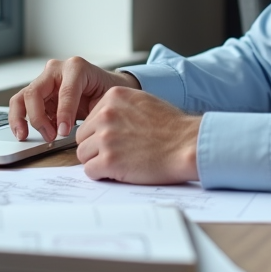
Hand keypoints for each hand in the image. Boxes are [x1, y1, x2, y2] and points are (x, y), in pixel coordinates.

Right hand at [8, 57, 139, 141]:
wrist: (106, 86)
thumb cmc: (107, 90)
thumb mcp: (105, 99)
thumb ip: (92, 111)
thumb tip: (74, 131)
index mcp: (76, 67)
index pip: (65, 91)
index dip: (64, 113)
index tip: (64, 131)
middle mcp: (56, 70)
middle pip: (35, 92)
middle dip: (39, 117)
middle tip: (50, 136)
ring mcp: (44, 80)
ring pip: (21, 97)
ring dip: (20, 119)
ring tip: (24, 136)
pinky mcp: (38, 93)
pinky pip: (22, 106)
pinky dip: (21, 120)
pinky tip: (26, 134)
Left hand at [75, 87, 200, 184]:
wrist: (188, 145)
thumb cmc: (172, 127)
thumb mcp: (143, 102)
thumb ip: (120, 108)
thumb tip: (101, 120)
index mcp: (113, 97)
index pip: (90, 119)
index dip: (100, 133)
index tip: (116, 139)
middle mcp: (106, 114)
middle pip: (82, 137)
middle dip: (96, 148)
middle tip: (117, 153)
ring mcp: (106, 137)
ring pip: (83, 155)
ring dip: (98, 161)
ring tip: (120, 162)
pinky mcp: (109, 160)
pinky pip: (90, 171)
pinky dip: (102, 174)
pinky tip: (120, 171)